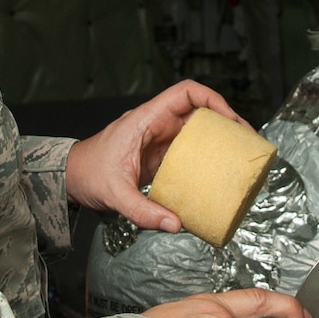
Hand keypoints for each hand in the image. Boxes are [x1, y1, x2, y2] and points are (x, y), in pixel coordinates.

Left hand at [66, 80, 245, 232]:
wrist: (71, 178)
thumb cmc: (87, 175)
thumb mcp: (114, 194)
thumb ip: (143, 211)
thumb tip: (176, 225)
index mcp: (146, 119)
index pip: (185, 93)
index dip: (212, 100)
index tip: (231, 120)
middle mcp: (156, 124)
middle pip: (199, 110)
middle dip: (226, 121)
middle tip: (248, 142)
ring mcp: (159, 139)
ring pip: (196, 130)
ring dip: (219, 139)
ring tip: (241, 157)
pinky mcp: (160, 156)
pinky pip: (189, 151)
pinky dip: (206, 157)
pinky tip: (218, 174)